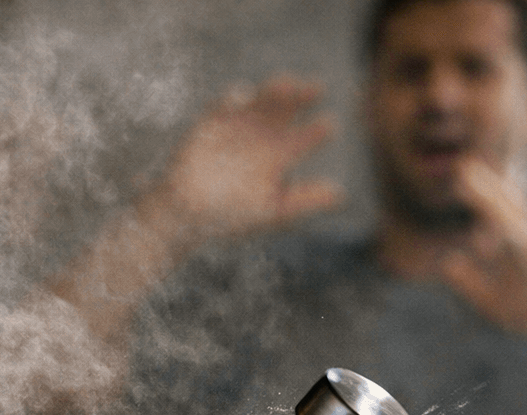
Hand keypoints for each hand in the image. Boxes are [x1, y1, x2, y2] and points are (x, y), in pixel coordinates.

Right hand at [144, 76, 342, 246]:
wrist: (185, 217)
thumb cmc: (229, 219)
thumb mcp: (271, 212)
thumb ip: (303, 201)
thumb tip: (340, 195)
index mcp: (281, 156)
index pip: (306, 137)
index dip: (318, 130)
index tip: (329, 125)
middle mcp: (263, 136)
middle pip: (287, 110)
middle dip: (300, 97)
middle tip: (315, 88)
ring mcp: (237, 127)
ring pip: (259, 101)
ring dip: (272, 91)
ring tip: (285, 83)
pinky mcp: (210, 124)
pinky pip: (221, 107)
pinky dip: (231, 100)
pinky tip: (243, 96)